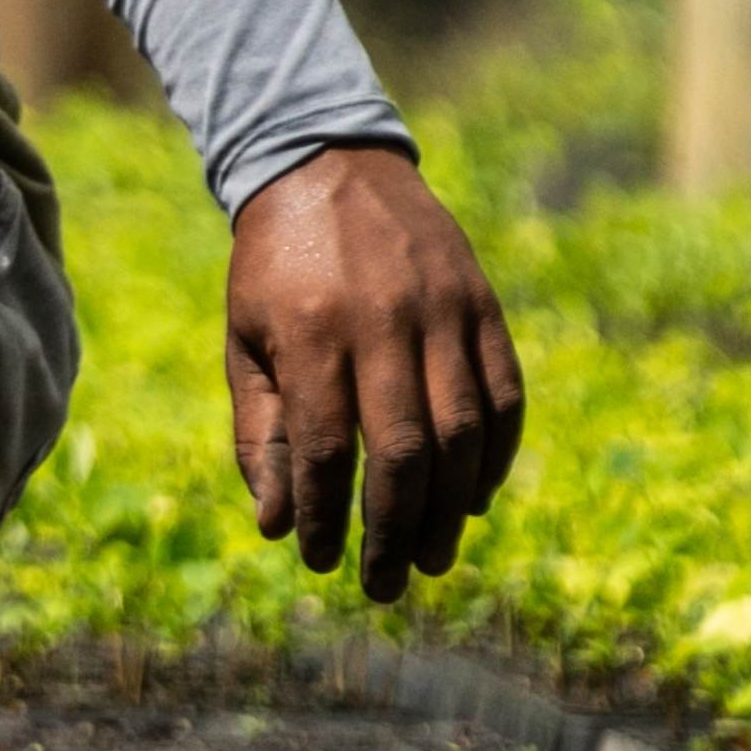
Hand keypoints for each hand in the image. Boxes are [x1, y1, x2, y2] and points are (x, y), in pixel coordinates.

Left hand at [225, 142, 523, 601]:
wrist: (327, 167)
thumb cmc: (274, 270)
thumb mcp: (245, 342)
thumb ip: (262, 433)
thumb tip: (277, 526)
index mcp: (312, 334)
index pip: (328, 450)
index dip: (325, 516)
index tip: (318, 561)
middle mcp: (384, 323)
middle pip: (404, 452)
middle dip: (396, 530)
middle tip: (387, 583)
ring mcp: (443, 311)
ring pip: (464, 431)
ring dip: (452, 507)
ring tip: (433, 556)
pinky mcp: (483, 305)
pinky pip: (505, 394)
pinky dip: (497, 455)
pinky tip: (474, 498)